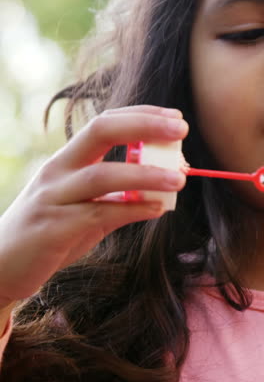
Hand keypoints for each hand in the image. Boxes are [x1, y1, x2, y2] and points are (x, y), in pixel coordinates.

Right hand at [0, 105, 187, 305]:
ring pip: (102, 175)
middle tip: (181, 128)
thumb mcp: (82, 210)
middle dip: (143, 125)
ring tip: (179, 178)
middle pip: (100, 131)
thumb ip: (115, 200)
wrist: (1, 266)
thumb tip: (156, 196)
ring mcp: (53, 197)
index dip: (141, 116)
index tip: (174, 117)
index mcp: (66, 161)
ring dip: (145, 174)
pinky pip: (99, 213)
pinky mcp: (53, 227)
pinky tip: (156, 209)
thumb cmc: (48, 233)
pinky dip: (132, 209)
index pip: (104, 123)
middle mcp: (57, 171)